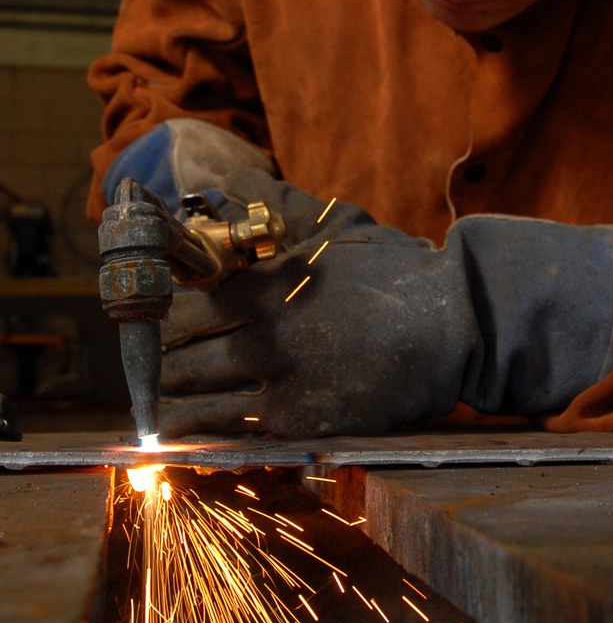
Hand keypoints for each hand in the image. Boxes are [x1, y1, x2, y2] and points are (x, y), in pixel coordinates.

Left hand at [159, 171, 612, 439]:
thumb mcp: (334, 227)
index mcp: (263, 286)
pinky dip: (208, 435)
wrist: (453, 323)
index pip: (182, 307)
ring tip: (160, 412)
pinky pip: (236, 432)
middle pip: (180, 357)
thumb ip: (278, 208)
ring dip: (174, 405)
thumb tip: (233, 183)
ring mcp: (280, 380)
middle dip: (159, 367)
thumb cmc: (396, 271)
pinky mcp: (303, 420)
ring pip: (198, 399)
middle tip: (150, 375)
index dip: (160, 320)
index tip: (153, 327)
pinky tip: (194, 439)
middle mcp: (261, 334)